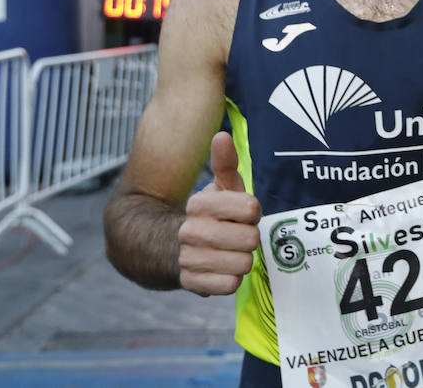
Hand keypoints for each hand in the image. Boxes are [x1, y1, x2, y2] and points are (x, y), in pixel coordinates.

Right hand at [178, 131, 260, 295]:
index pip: (251, 208)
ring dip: (243, 259)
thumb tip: (221, 136)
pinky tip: (222, 269)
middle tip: (238, 235)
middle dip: (249, 238)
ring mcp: (189, 258)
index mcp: (200, 204)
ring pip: (243, 264)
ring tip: (231, 252)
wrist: (169, 247)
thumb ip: (225, 163)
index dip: (253, 212)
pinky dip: (232, 279)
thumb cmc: (209, 215)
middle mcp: (191, 231)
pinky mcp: (191, 283)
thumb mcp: (219, 188)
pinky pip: (230, 285)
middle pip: (250, 239)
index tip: (244, 213)